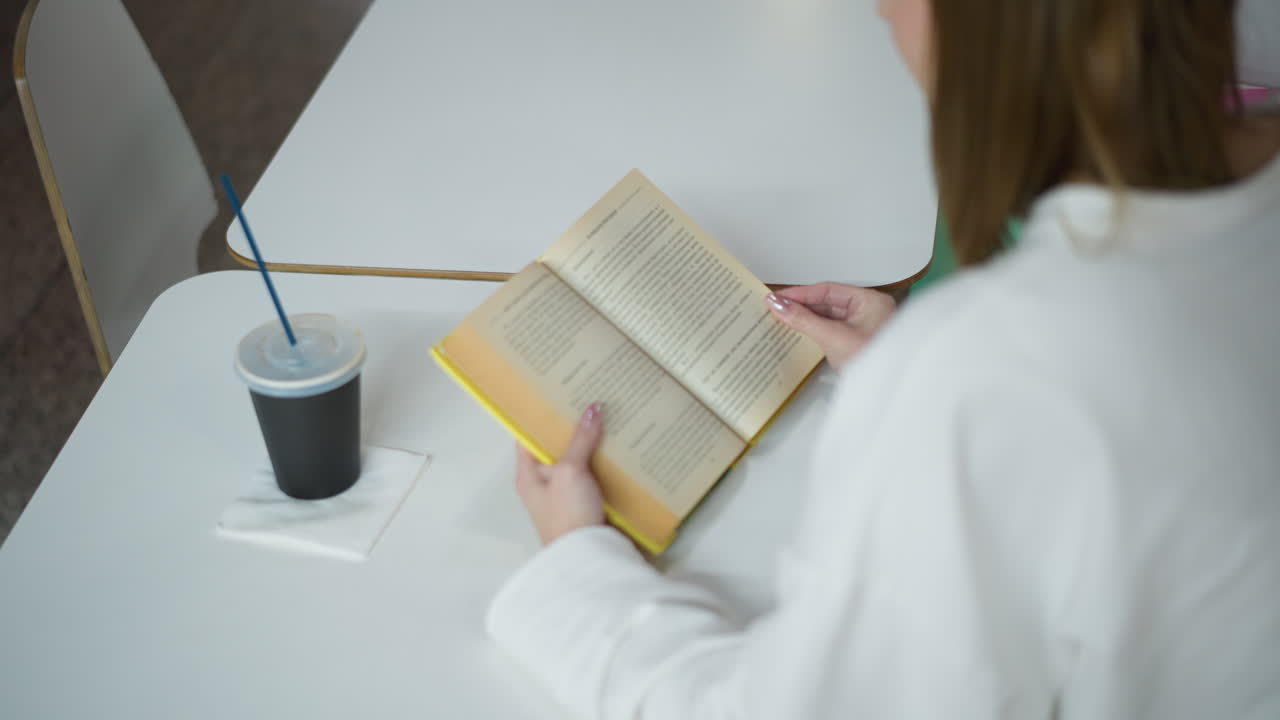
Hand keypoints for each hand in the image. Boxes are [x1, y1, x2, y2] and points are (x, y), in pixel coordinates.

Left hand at [515, 403, 606, 545]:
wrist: (587, 558)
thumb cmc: (568, 515)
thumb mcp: (570, 471)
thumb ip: (580, 440)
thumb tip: (592, 408)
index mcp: (528, 473)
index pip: (528, 435)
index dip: (540, 413)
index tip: (557, 391)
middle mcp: (543, 483)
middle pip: (556, 446)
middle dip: (572, 425)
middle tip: (590, 397)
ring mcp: (566, 494)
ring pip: (578, 460)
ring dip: (592, 443)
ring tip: (608, 415)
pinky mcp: (586, 504)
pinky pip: (594, 477)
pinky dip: (604, 463)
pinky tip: (620, 447)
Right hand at [765, 283, 895, 371]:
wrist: (884, 393)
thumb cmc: (873, 362)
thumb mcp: (833, 337)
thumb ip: (804, 320)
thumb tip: (780, 305)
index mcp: (870, 301)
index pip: (828, 290)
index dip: (800, 293)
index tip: (778, 297)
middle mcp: (868, 311)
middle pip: (827, 302)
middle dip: (801, 306)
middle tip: (775, 308)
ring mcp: (862, 329)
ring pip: (827, 317)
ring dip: (805, 319)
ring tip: (782, 319)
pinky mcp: (854, 344)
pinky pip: (830, 331)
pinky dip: (813, 331)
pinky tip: (798, 332)